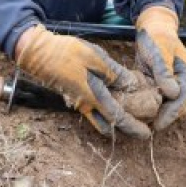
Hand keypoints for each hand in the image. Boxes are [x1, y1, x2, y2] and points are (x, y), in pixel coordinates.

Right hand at [15, 24, 151, 138]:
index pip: (118, 117)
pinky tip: (113, 100)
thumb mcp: (95, 57)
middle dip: (126, 127)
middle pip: (109, 124)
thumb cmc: (67, 52)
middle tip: (141, 124)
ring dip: (115, 119)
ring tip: (131, 114)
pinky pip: (92, 110)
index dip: (133, 127)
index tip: (146, 134)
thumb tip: (131, 85)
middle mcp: (86, 104)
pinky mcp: (74, 96)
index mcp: (93, 96)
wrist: (38, 52)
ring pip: (100, 119)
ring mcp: (78, 102)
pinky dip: (105, 110)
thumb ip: (114, 73)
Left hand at [135, 6, 185, 130]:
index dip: (172, 113)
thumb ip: (165, 71)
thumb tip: (172, 94)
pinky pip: (158, 97)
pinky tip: (141, 113)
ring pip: (168, 103)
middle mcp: (182, 79)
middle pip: (177, 104)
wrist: (151, 25)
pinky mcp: (161, 81)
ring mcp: (173, 81)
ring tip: (145, 125)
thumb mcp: (159, 51)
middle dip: (166, 117)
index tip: (159, 125)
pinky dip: (152, 105)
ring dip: (158, 113)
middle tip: (150, 129)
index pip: (183, 98)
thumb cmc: (156, 36)